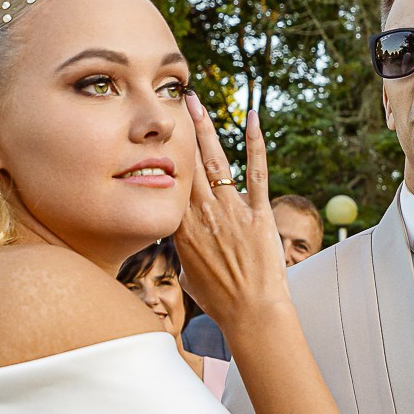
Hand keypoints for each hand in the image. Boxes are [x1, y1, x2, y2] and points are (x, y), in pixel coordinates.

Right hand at [170, 98, 286, 327]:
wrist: (251, 312)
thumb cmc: (220, 299)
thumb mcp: (189, 273)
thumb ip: (182, 249)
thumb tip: (178, 239)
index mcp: (180, 227)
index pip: (168, 182)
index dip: (162, 154)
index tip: (155, 132)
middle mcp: (201, 214)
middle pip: (186, 163)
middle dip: (178, 129)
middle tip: (173, 101)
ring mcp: (230, 211)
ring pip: (214, 161)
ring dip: (205, 128)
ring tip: (195, 102)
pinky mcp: (259, 213)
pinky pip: (256, 171)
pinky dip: (255, 143)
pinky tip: (253, 119)